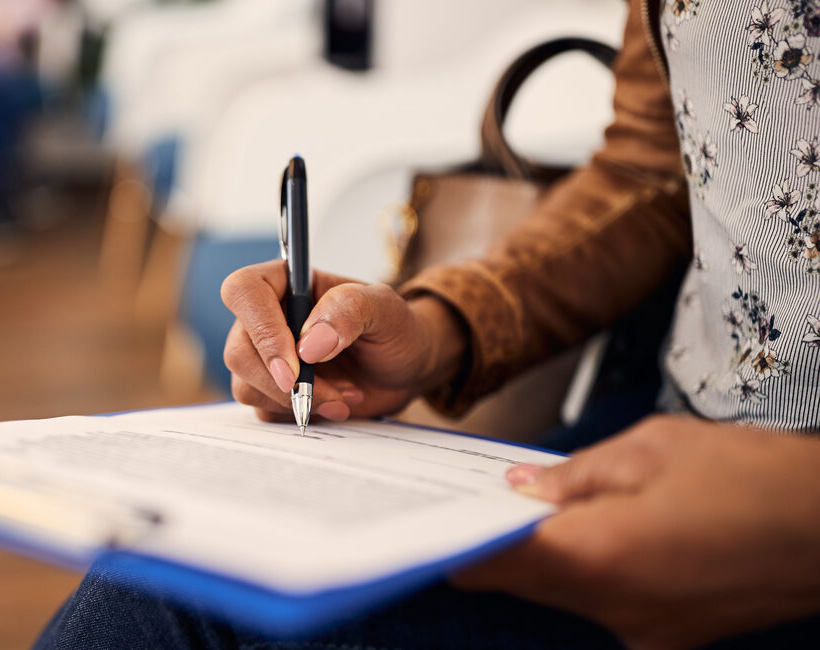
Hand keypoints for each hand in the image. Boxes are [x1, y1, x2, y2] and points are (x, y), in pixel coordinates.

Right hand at [220, 260, 465, 421]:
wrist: (404, 367)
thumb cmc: (393, 328)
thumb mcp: (384, 308)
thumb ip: (350, 310)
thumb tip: (308, 344)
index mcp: (285, 283)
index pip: (244, 292)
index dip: (262, 330)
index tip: (295, 366)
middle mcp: (267, 318)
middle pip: (238, 351)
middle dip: (282, 383)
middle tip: (330, 393)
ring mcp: (265, 357)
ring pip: (246, 386)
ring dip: (298, 401)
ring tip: (344, 394)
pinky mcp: (272, 390)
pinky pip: (264, 410)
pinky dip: (303, 413)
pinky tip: (336, 403)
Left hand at [454, 415, 819, 648]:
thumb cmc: (756, 479)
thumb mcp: (651, 449)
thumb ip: (572, 474)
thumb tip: (518, 488)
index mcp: (598, 557)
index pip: (492, 561)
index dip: (450, 539)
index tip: (421, 521)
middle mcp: (613, 609)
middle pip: (517, 582)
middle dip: (485, 545)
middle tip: (460, 505)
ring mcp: (642, 631)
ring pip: (556, 595)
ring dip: (535, 558)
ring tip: (524, 510)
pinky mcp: (666, 636)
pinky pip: (600, 604)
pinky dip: (581, 573)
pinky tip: (588, 535)